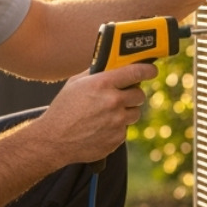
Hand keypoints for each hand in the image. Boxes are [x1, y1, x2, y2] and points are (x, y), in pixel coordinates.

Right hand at [36, 63, 157, 166]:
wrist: (54, 140)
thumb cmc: (63, 110)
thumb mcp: (75, 83)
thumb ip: (96, 73)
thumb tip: (112, 66)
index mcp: (103, 84)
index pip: (136, 72)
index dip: (148, 70)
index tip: (152, 70)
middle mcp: (113, 102)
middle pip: (139, 95)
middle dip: (132, 94)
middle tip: (121, 96)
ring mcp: (117, 122)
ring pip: (134, 113)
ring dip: (126, 112)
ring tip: (107, 114)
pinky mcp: (117, 138)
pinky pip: (125, 129)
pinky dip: (117, 128)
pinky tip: (101, 127)